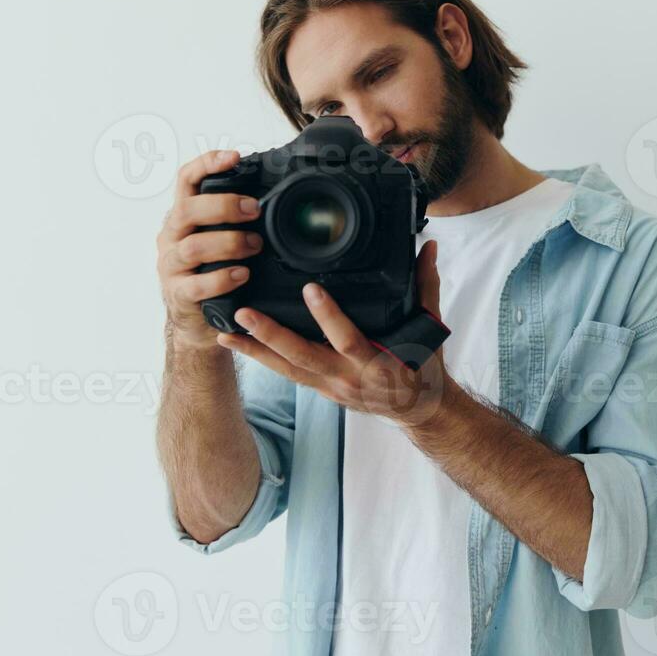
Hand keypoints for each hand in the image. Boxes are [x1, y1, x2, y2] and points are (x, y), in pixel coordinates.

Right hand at [156, 150, 263, 350]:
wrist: (196, 319)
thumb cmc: (213, 270)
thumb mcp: (219, 238)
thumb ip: (234, 219)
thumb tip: (273, 195)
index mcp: (183, 216)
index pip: (185, 180)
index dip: (206, 164)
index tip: (234, 157)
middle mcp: (172, 236)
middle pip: (186, 210)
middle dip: (224, 206)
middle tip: (255, 210)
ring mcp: (171, 266)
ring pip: (192, 247)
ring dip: (228, 243)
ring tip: (254, 245)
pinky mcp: (178, 294)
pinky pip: (196, 284)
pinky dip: (221, 278)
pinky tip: (242, 274)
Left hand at [219, 239, 454, 425]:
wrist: (420, 408)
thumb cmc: (423, 365)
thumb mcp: (429, 325)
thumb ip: (425, 284)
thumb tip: (427, 247)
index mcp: (377, 362)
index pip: (348, 338)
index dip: (328, 316)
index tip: (311, 289)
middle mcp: (349, 379)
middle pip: (304, 357)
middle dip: (272, 335)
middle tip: (245, 313)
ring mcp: (333, 388)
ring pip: (288, 370)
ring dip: (256, 352)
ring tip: (227, 334)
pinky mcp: (322, 391)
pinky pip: (289, 376)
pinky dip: (263, 362)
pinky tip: (241, 347)